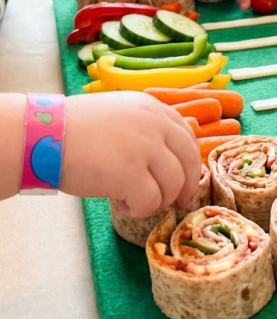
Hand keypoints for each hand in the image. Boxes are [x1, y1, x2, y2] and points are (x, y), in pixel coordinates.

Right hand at [61, 92, 201, 216]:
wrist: (44, 135)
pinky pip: (151, 202)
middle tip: (177, 202)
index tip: (186, 179)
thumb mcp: (119, 114)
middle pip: (188, 162)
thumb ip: (145, 128)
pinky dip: (139, 210)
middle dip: (186, 187)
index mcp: (152, 108)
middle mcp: (154, 124)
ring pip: (173, 185)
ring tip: (133, 200)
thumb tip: (167, 158)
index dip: (191, 162)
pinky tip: (121, 204)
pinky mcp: (131, 173)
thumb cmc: (74, 129)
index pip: (187, 136)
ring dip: (157, 200)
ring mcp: (144, 148)